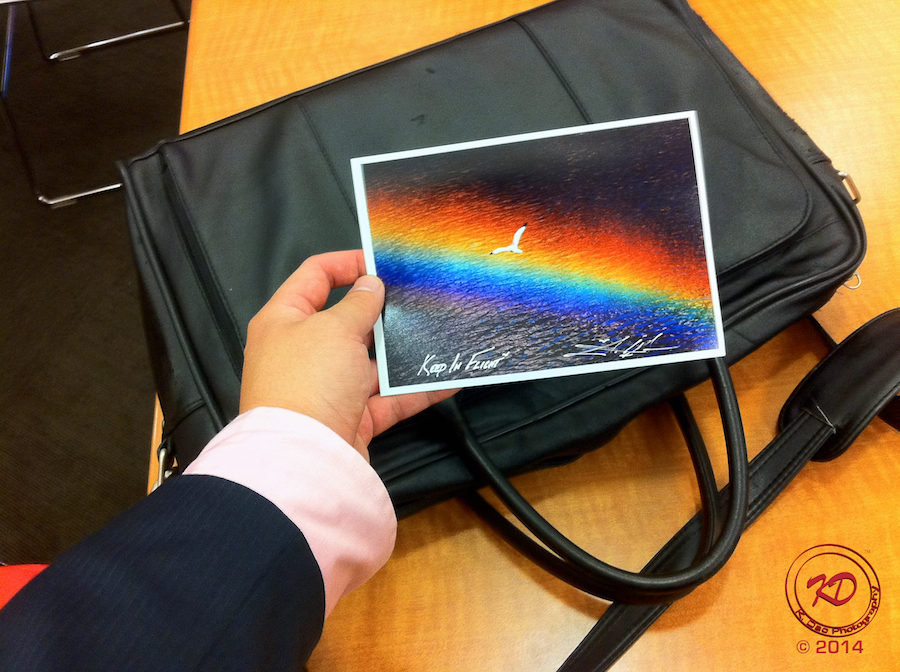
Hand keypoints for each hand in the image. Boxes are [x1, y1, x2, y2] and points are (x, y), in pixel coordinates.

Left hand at [239, 250, 454, 459]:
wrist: (303, 459)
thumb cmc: (307, 381)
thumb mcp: (334, 329)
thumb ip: (358, 304)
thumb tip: (371, 285)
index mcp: (285, 319)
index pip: (315, 276)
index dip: (348, 263)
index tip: (384, 262)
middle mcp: (304, 351)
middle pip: (348, 320)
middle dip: (384, 310)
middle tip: (419, 297)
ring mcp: (328, 386)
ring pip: (372, 361)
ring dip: (403, 351)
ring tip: (439, 333)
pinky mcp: (352, 417)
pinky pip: (388, 398)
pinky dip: (416, 390)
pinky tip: (448, 379)